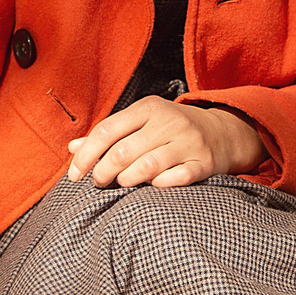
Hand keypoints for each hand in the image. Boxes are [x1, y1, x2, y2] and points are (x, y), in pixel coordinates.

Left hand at [67, 98, 266, 188]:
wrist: (222, 133)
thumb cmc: (171, 130)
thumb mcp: (141, 123)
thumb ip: (109, 134)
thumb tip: (73, 147)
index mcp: (148, 108)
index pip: (107, 130)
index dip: (85, 155)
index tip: (74, 175)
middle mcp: (169, 122)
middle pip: (123, 151)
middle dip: (103, 172)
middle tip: (98, 182)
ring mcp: (188, 142)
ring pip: (147, 166)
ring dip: (127, 180)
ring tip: (122, 183)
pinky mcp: (204, 163)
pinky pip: (176, 179)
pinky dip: (160, 185)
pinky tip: (152, 187)